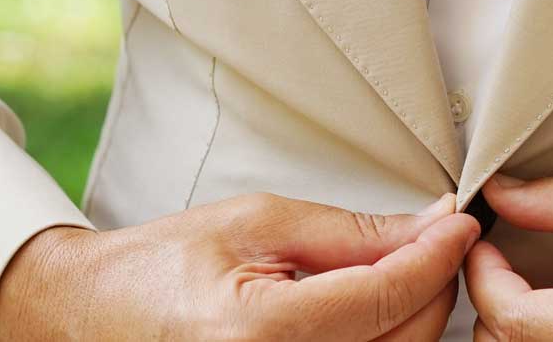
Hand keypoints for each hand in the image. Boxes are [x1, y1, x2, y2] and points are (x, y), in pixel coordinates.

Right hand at [0, 189, 479, 340]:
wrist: (92, 317)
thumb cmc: (160, 269)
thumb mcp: (257, 222)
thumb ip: (349, 233)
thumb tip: (427, 226)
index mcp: (259, 334)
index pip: (386, 297)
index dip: (436, 255)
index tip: (460, 224)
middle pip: (404, 341)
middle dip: (430, 286)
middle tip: (432, 241)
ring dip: (411, 320)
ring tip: (395, 275)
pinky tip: (371, 313)